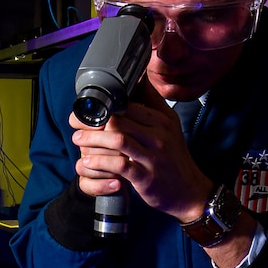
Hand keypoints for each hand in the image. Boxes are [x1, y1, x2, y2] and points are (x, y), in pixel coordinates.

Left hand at [69, 81, 213, 221]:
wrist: (190, 192)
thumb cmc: (174, 158)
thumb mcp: (171, 126)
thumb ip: (154, 103)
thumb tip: (140, 76)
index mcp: (162, 120)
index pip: (128, 105)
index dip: (105, 107)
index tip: (89, 110)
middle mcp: (159, 135)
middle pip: (120, 119)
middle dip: (94, 122)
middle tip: (77, 124)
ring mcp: (153, 156)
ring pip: (118, 139)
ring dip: (93, 139)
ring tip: (78, 139)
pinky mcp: (146, 177)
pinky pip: (118, 165)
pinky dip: (100, 162)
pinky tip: (87, 162)